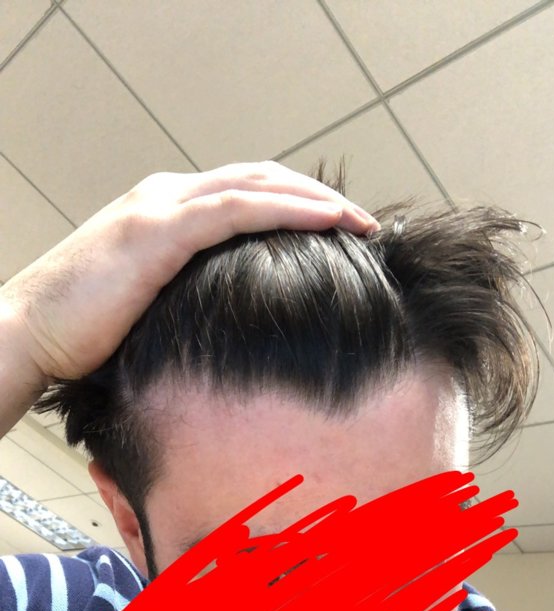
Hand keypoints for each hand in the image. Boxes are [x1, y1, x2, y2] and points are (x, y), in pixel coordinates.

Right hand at [0, 162, 378, 383]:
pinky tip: (329, 220)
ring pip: (258, 184)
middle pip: (261, 178)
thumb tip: (228, 323)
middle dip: (318, 196)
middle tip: (364, 223)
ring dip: (317, 198)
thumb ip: (185, 296)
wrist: (27, 333)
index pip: (244, 193)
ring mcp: (161, 208)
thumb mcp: (146, 306)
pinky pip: (239, 209)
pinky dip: (289, 210)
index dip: (295, 205)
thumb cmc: (81, 333)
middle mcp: (166, 197)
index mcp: (164, 212)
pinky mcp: (158, 231)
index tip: (338, 233)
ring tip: (362, 221)